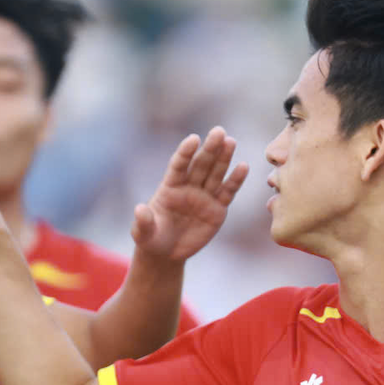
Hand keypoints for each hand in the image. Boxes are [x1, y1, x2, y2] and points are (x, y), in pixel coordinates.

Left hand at [130, 128, 247, 264]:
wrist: (167, 253)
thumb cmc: (152, 238)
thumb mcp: (143, 233)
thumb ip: (143, 222)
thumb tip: (140, 209)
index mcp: (170, 187)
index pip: (179, 165)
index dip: (186, 152)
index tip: (194, 139)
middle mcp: (189, 187)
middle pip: (200, 164)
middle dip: (210, 148)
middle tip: (219, 131)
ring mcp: (204, 197)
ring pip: (215, 174)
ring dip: (224, 158)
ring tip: (230, 142)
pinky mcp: (217, 209)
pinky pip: (227, 192)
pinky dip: (235, 180)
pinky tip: (243, 166)